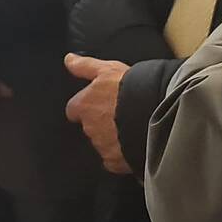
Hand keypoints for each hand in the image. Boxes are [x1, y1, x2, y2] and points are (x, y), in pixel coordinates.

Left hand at [64, 53, 131, 174]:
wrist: (154, 112)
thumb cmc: (130, 88)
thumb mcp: (107, 69)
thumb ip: (85, 66)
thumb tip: (68, 59)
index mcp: (84, 106)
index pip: (74, 109)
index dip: (86, 106)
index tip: (98, 103)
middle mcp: (89, 128)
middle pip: (89, 126)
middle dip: (100, 122)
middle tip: (119, 114)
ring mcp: (101, 146)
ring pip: (102, 143)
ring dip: (111, 137)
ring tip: (130, 127)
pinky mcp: (116, 162)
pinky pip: (114, 160)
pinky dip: (121, 154)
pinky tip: (133, 144)